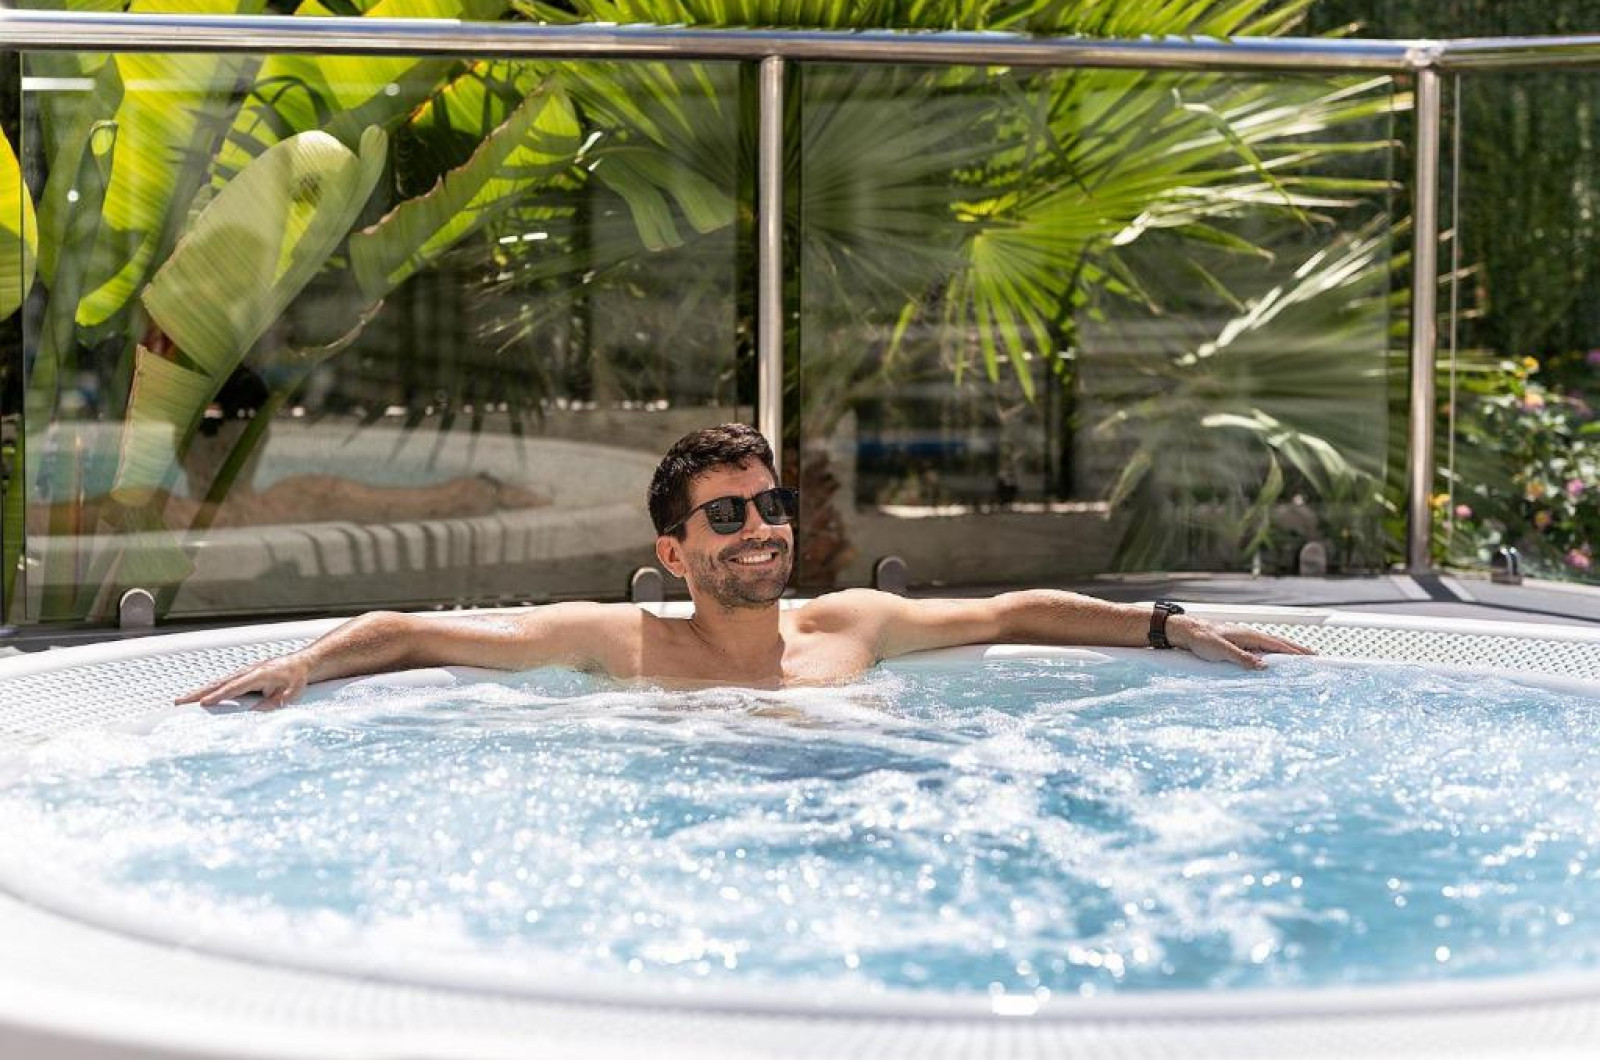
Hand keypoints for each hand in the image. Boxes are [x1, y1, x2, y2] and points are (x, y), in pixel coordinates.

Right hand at [176, 654, 312, 709]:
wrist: (302, 663)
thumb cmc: (297, 678)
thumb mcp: (291, 693)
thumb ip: (275, 703)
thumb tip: (256, 713)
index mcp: (259, 675)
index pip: (234, 687)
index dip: (218, 696)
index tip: (202, 703)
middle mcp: (247, 672)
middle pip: (219, 684)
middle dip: (197, 693)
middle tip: (178, 702)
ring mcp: (244, 674)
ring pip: (218, 683)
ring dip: (198, 692)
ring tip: (180, 701)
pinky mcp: (243, 677)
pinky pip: (223, 684)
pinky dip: (208, 690)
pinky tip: (197, 698)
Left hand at [1168, 617, 1314, 669]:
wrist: (1187, 631)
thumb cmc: (1202, 638)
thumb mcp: (1221, 650)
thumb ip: (1242, 658)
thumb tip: (1263, 666)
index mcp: (1250, 635)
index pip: (1280, 645)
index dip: (1297, 652)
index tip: (1313, 657)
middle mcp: (1251, 636)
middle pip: (1280, 644)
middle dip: (1298, 650)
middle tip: (1315, 657)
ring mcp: (1246, 639)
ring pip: (1272, 646)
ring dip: (1287, 652)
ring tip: (1300, 660)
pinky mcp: (1239, 644)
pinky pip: (1262, 650)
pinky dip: (1273, 654)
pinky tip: (1274, 661)